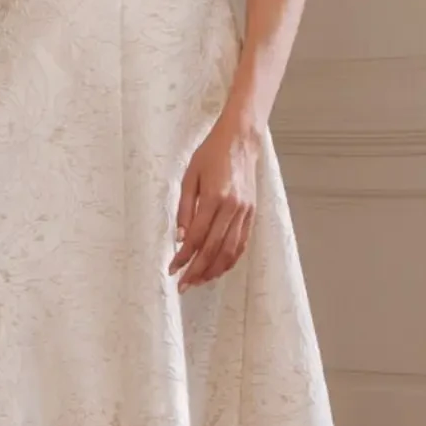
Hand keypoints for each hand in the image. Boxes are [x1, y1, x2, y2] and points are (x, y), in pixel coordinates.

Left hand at [169, 118, 259, 290]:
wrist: (241, 141)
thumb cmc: (211, 155)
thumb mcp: (190, 177)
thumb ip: (184, 208)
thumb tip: (179, 238)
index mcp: (215, 197)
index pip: (196, 236)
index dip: (184, 256)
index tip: (173, 268)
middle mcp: (232, 208)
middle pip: (213, 248)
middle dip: (197, 270)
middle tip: (184, 285)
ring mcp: (245, 212)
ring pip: (230, 250)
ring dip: (214, 269)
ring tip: (199, 281)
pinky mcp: (252, 213)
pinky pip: (242, 243)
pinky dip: (230, 259)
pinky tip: (219, 268)